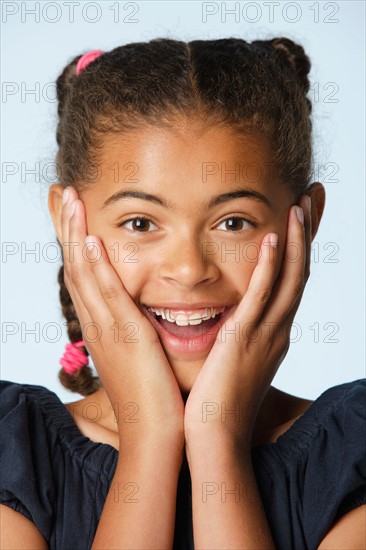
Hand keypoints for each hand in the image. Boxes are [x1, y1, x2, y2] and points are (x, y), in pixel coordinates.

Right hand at [61, 187, 184, 452]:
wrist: (154, 431)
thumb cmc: (152, 395)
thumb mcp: (139, 355)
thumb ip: (136, 331)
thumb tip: (142, 315)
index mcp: (102, 327)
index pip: (83, 276)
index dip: (76, 243)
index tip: (74, 215)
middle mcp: (97, 324)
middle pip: (75, 267)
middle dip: (68, 229)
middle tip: (63, 195)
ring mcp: (107, 329)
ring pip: (84, 274)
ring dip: (77, 235)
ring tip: (71, 200)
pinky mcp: (125, 336)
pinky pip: (106, 295)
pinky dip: (96, 266)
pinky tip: (92, 240)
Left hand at [184, 194, 311, 448]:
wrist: (214, 436)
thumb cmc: (217, 401)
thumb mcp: (235, 361)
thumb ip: (238, 336)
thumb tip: (230, 323)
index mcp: (272, 333)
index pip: (291, 282)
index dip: (299, 249)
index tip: (300, 220)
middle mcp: (277, 330)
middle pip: (300, 273)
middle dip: (307, 235)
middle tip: (312, 199)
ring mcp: (265, 334)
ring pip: (290, 279)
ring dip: (296, 241)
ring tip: (299, 206)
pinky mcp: (245, 338)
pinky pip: (262, 295)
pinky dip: (271, 265)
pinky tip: (273, 238)